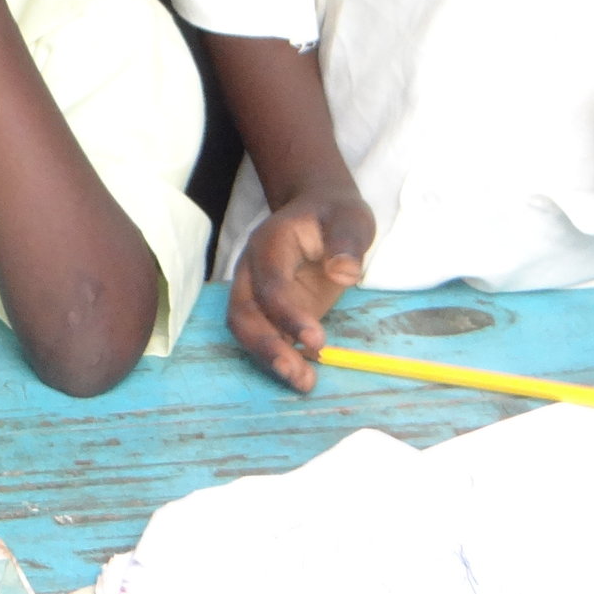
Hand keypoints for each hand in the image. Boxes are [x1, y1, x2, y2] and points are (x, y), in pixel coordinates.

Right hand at [228, 179, 373, 390]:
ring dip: (269, 358)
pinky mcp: (265, 309)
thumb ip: (346, 242)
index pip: (270, 283)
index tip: (317, 341)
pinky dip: (278, 357)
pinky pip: (262, 335)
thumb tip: (343, 272)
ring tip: (304, 382)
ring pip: (246, 328)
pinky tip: (304, 374)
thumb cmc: (334, 216)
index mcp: (270, 243)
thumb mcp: (350, 219)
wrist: (318, 212)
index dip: (287, 314)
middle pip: (243, 312)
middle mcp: (252, 269)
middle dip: (267, 346)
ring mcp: (254, 290)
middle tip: (300, 375)